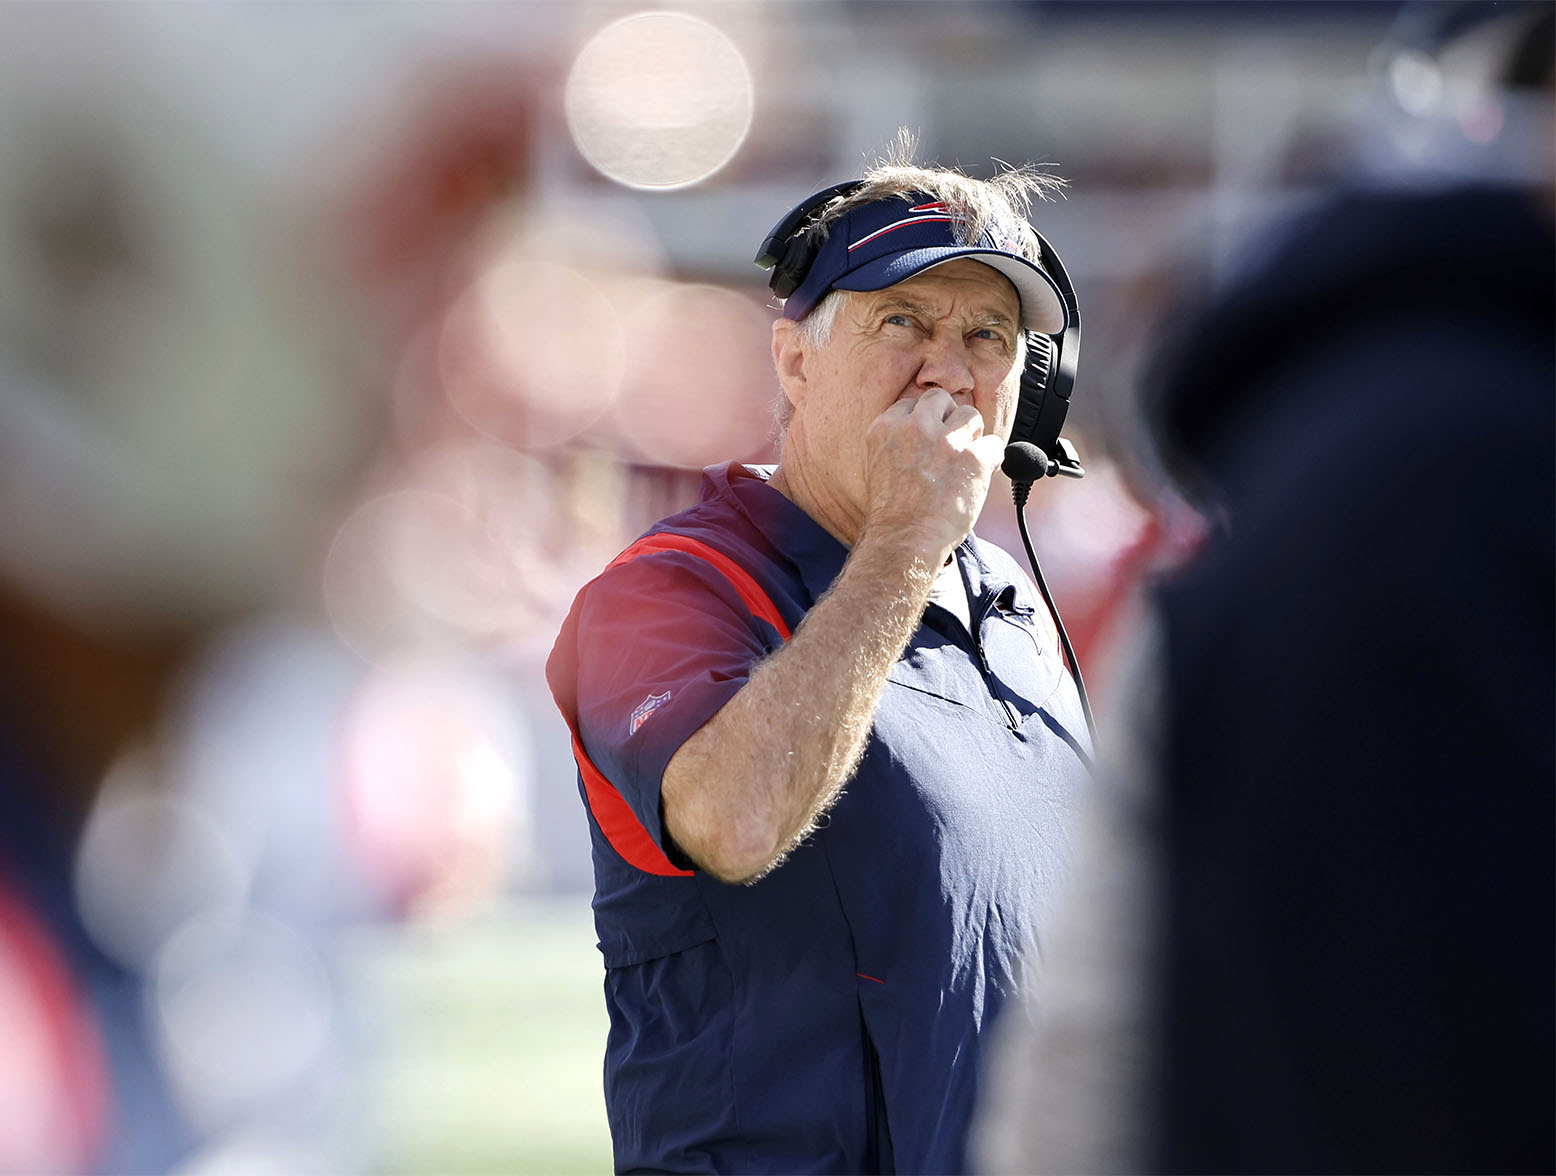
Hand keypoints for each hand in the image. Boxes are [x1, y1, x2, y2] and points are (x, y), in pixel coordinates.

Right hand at [859, 388, 1004, 562]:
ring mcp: (946, 440)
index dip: (925, 421)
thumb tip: (926, 429)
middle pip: (941, 399)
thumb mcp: (878, 464)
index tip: (929, 438)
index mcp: (886, 427)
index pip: (913, 403)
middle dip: (947, 419)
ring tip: (962, 462)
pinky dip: (991, 459)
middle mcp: (915, 427)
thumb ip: (898, 439)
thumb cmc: (891, 512)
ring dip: (971, 436)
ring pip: (970, 415)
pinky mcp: (973, 457)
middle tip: (947, 446)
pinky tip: (979, 475)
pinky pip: (994, 444)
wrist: (904, 540)